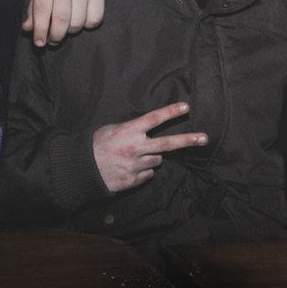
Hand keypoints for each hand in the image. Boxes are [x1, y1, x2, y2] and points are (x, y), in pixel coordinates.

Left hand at [23, 0, 116, 45]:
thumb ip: (34, 9)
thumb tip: (27, 29)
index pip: (42, 10)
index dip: (40, 30)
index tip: (39, 43)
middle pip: (61, 19)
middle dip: (56, 36)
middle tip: (53, 40)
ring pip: (78, 22)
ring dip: (71, 31)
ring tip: (68, 27)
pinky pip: (95, 18)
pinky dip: (88, 25)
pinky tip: (83, 19)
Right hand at [92, 102, 206, 191]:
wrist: (81, 172)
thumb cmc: (95, 146)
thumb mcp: (111, 129)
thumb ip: (131, 129)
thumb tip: (147, 129)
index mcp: (128, 132)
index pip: (153, 119)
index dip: (170, 112)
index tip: (186, 106)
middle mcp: (135, 148)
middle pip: (167, 144)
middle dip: (188, 140)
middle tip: (205, 138)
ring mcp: (135, 166)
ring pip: (157, 160)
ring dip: (151, 157)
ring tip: (134, 157)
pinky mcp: (134, 180)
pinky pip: (148, 174)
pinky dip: (143, 171)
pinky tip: (129, 168)